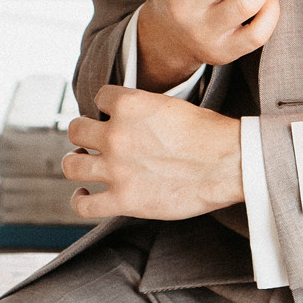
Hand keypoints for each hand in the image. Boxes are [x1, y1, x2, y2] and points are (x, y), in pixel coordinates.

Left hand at [64, 88, 243, 221]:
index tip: (113, 117)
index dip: (106, 107)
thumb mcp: (172, 105)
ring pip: (72, 165)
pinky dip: (79, 200)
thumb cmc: (210, 135)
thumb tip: (132, 118)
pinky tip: (84, 195)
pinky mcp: (123, 200)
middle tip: (95, 143)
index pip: (99, 97)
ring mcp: (116, 170)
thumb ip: (144, 110)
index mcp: (129, 105)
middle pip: (76, 130)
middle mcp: (116, 135)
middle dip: (85, 135)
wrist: (230, 164)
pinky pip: (84, 205)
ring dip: (76, 164)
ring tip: (85, 165)